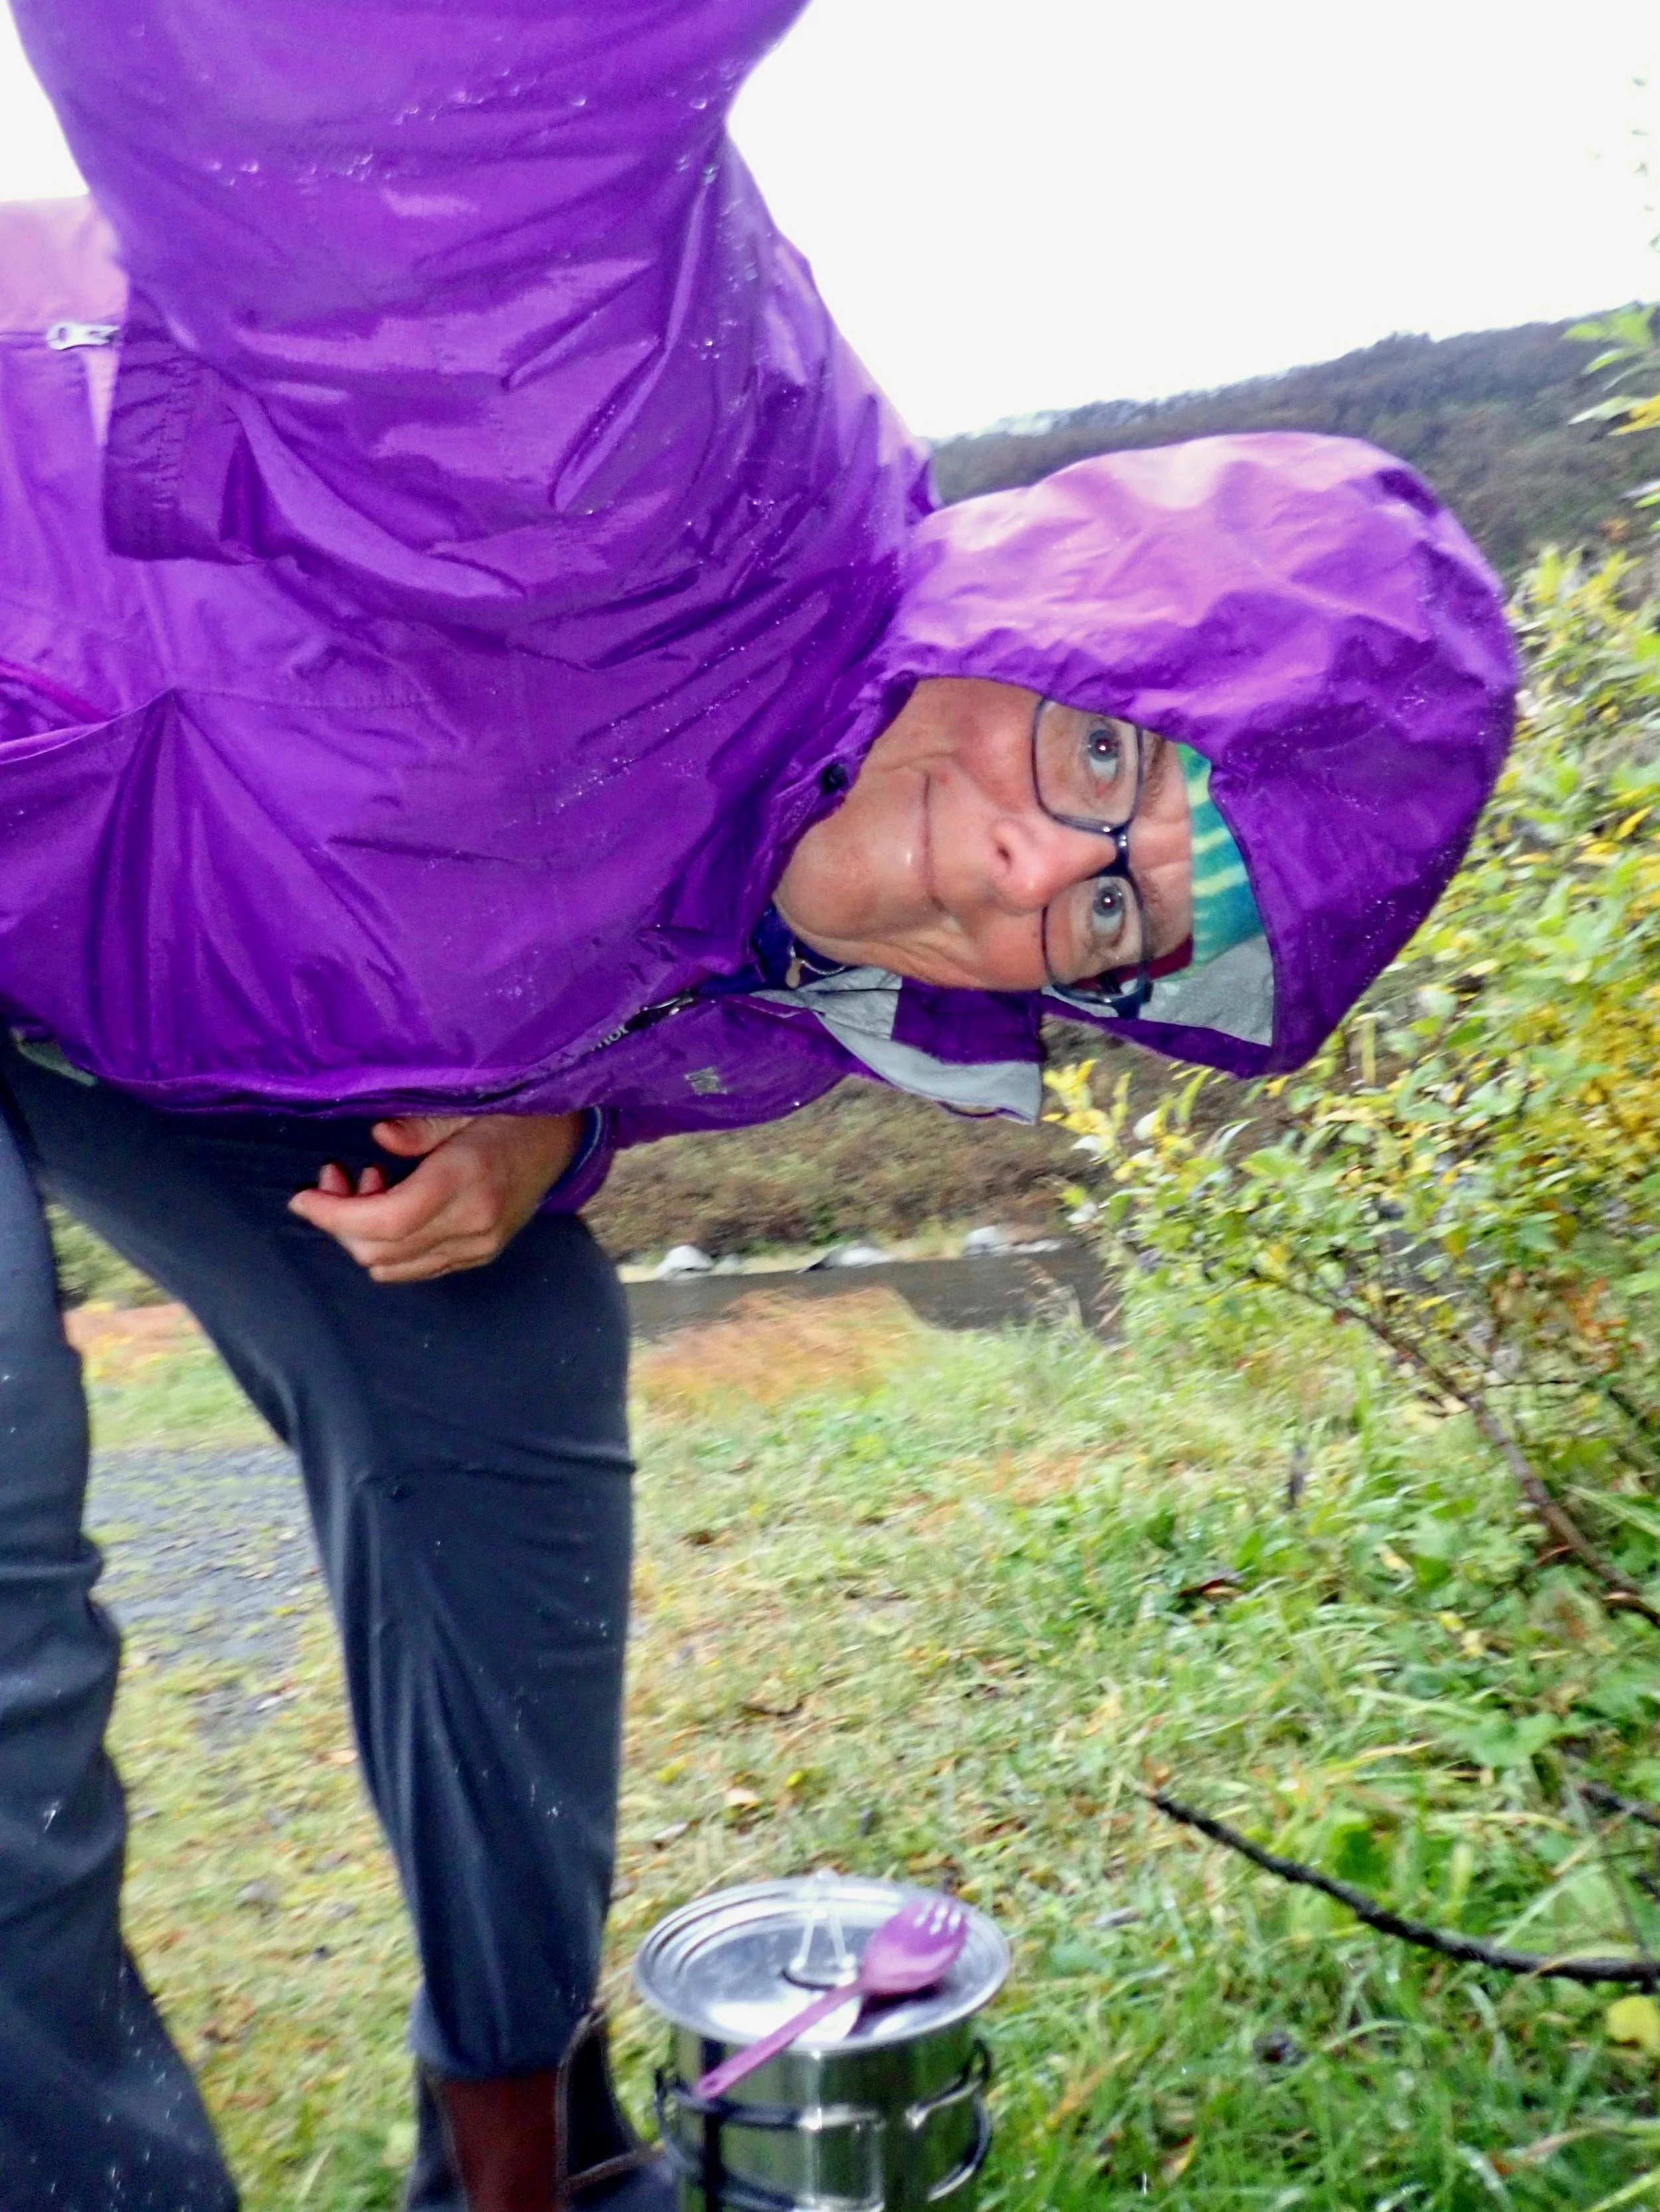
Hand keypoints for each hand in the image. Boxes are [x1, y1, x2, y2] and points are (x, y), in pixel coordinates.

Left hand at [288, 1112, 585, 1282]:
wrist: (564, 1139)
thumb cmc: (512, 1113)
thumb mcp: (466, 1105)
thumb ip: (420, 1126)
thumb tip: (378, 1138)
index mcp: (466, 1180)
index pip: (387, 1221)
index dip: (335, 1215)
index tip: (302, 1197)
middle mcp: (473, 1223)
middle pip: (381, 1250)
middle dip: (340, 1221)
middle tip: (335, 1176)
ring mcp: (478, 1246)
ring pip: (393, 1266)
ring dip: (362, 1235)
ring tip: (367, 1186)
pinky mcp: (479, 1255)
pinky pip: (415, 1268)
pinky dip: (387, 1247)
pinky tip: (392, 1206)